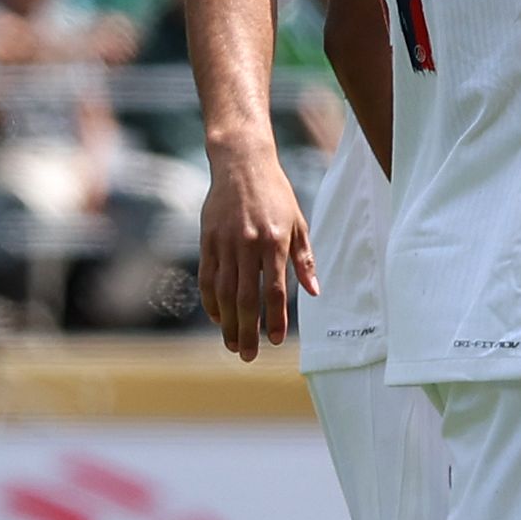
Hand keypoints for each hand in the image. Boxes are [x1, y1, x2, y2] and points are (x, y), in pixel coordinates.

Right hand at [196, 139, 316, 358]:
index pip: (274, 290)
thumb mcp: (298, 223)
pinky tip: (218, 317)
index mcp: (274, 242)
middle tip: (247, 355)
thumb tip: (314, 292)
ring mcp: (224, 243)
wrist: (242, 164)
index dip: (274, 318)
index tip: (274, 340)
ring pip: (223, 292)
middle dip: (246, 330)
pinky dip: (210, 301)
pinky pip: (207, 277)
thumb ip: (304, 260)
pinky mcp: (207, 240)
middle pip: (245, 298)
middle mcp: (247, 245)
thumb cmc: (276, 195)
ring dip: (226, 322)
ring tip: (231, 343)